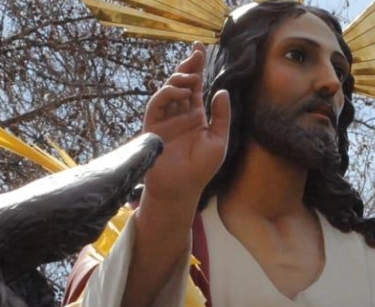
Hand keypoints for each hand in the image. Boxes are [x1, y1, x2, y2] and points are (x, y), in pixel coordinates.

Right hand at [141, 42, 230, 206]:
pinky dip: (167, 94)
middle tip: (197, 53)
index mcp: (194, 115)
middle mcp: (178, 114)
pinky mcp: (153, 127)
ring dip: (179, 78)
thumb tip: (221, 91)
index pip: (195, 86)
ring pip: (168, 90)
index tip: (201, 49)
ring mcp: (165, 119)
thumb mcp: (219, 140)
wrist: (181, 188)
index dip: (197, 67)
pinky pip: (156, 105)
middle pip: (181, 83)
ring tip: (191, 78)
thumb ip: (221, 116)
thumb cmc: (201, 169)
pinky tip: (180, 92)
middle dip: (188, 65)